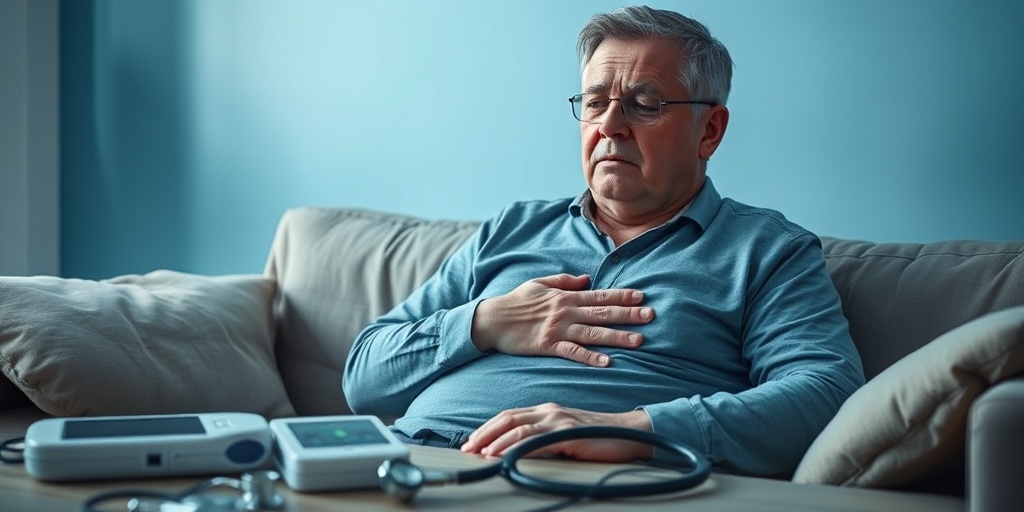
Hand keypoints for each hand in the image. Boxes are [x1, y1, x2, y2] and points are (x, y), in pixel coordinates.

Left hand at [460, 403, 653, 461]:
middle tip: (467, 448)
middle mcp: (550, 411)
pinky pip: (537, 440)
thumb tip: (519, 451)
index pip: (509, 415)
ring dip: (496, 441)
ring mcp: (559, 421)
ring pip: (518, 427)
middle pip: (507, 418)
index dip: (487, 428)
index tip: (472, 442)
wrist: (629, 433)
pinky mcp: (568, 434)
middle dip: (484, 433)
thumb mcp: (565, 434)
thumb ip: (544, 438)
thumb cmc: (598, 436)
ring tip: (481, 453)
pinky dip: (517, 448)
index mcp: (546, 410)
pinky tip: (507, 456)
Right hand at [471, 274, 653, 366]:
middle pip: (602, 313)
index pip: (600, 295)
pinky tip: (607, 361)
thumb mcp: (540, 283)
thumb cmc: (516, 301)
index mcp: (566, 296)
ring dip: (617, 336)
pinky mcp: (548, 346)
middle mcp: (565, 311)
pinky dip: (590, 357)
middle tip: (651, 316)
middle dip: (628, 314)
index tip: (642, 296)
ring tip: (639, 340)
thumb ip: (564, 281)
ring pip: (593, 333)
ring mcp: (558, 329)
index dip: (622, 295)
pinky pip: (573, 352)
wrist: (492, 319)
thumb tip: (586, 279)